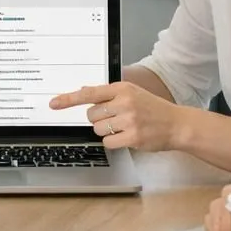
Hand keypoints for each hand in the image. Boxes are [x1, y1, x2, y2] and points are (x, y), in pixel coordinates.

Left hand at [48, 82, 187, 151]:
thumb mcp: (133, 93)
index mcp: (122, 89)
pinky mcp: (133, 137)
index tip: (54, 103)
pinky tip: (127, 137)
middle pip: (91, 115)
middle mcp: (124, 102)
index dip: (69, 99)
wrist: (176, 124)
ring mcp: (129, 120)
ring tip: (124, 127)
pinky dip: (113, 142)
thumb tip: (85, 91)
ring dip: (106, 131)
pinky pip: (108, 142)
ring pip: (98, 129)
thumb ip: (109, 94)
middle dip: (99, 119)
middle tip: (115, 119)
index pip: (90, 93)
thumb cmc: (153, 109)